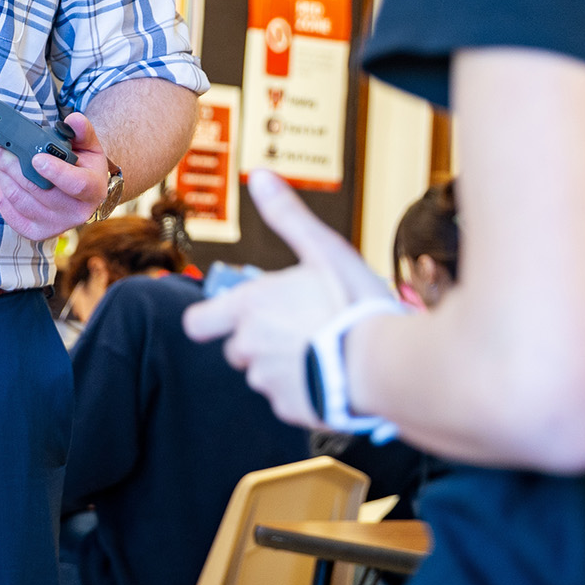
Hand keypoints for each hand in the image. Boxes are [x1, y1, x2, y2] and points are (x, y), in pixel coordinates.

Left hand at [0, 112, 107, 240]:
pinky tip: (2, 178)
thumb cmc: (83, 166)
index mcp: (94, 190)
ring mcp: (55, 226)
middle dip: (14, 167)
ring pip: (19, 200)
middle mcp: (77, 213)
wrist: (81, 193)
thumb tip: (73, 120)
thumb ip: (82, 131)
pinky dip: (1, 192)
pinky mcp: (36, 232)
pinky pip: (9, 212)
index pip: (76, 184)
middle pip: (38, 191)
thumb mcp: (89, 146)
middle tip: (0, 150)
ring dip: (3, 177)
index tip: (37, 158)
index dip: (56, 172)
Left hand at [183, 170, 397, 428]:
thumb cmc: (354, 304)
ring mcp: (268, 381)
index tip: (238, 313)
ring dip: (284, 364)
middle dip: (260, 339)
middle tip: (302, 325)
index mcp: (248, 308)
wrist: (386, 365)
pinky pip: (288, 398)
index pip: (197, 323)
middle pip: (237, 347)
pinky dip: (304, 389)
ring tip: (324, 348)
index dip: (212, 319)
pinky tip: (333, 374)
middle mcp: (248, 346)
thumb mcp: (323, 250)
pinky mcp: (290, 408)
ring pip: (264, 373)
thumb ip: (288, 216)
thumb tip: (260, 175)